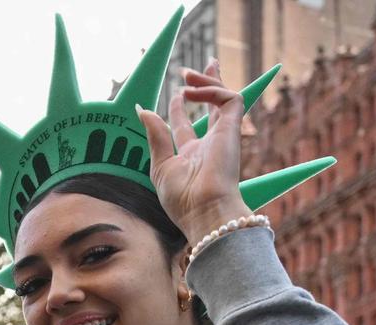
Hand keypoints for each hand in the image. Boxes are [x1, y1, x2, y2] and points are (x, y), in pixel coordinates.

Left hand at [137, 60, 251, 244]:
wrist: (205, 210)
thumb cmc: (182, 197)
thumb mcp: (161, 164)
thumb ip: (155, 135)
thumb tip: (142, 109)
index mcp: (191, 154)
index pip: (187, 125)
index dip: (181, 106)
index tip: (177, 93)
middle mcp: (210, 142)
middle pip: (213, 106)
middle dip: (209, 83)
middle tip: (202, 64)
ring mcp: (223, 135)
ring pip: (223, 97)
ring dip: (206, 81)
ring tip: (187, 75)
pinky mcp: (233, 128)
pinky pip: (229, 98)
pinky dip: (211, 90)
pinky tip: (191, 91)